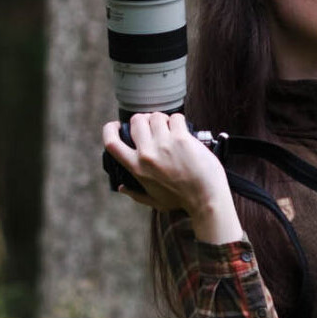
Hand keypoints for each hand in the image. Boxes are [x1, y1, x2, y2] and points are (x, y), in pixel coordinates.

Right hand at [101, 112, 242, 242]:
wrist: (206, 199)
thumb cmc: (182, 201)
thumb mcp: (153, 201)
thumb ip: (135, 194)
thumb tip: (121, 187)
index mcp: (137, 168)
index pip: (112, 143)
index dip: (110, 129)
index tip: (117, 125)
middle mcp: (147, 154)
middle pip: (137, 121)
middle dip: (144, 120)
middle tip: (154, 127)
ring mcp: (164, 144)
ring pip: (156, 116)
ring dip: (162, 119)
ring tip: (170, 128)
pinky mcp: (182, 139)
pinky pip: (176, 118)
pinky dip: (178, 120)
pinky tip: (182, 130)